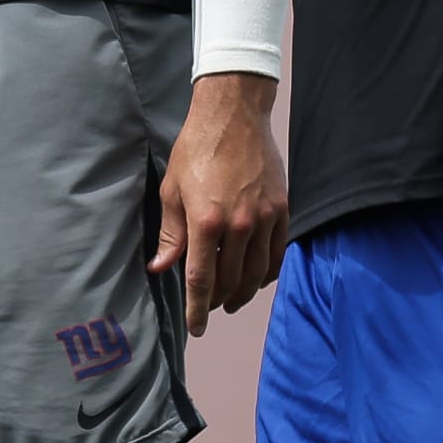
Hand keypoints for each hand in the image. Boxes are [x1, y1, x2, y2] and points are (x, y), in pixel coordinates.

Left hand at [150, 72, 288, 335]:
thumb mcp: (172, 190)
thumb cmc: (196, 148)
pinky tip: (258, 278)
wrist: (234, 114)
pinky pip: (278, 253)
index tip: (196, 328)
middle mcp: (239, 224)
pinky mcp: (282, 209)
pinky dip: (268, 273)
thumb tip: (161, 267)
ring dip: (244, 292)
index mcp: (206, 221)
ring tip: (233, 300)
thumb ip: (171, 233)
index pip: (201, 280)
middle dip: (219, 302)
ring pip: (257, 272)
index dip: (197, 309)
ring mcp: (265, 218)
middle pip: (231, 281)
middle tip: (211, 310)